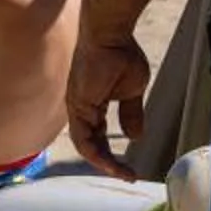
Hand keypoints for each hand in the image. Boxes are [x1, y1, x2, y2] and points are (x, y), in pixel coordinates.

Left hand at [67, 31, 150, 178]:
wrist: (111, 35)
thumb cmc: (121, 55)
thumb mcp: (131, 91)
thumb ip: (130, 114)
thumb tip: (134, 137)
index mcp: (90, 104)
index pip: (96, 136)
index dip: (110, 153)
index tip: (130, 168)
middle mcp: (80, 107)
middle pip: (89, 143)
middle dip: (107, 163)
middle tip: (127, 175)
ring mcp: (77, 106)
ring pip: (84, 144)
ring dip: (103, 163)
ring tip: (122, 174)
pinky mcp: (78, 104)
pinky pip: (83, 137)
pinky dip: (95, 154)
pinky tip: (111, 163)